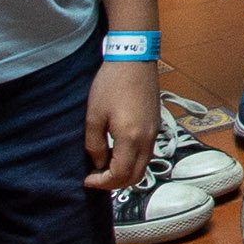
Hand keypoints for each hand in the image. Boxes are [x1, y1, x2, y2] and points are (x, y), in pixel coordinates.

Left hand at [82, 60, 158, 190]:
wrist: (133, 60)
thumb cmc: (112, 84)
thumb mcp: (94, 117)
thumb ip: (95, 145)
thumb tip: (98, 163)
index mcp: (131, 138)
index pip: (120, 175)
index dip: (102, 183)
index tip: (87, 179)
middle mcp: (147, 139)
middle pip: (136, 176)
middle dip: (115, 183)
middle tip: (96, 178)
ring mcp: (154, 132)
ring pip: (143, 166)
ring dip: (125, 172)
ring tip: (105, 164)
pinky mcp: (156, 124)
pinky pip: (147, 153)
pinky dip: (133, 160)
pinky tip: (117, 150)